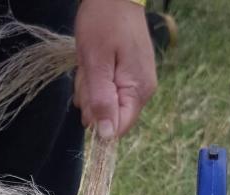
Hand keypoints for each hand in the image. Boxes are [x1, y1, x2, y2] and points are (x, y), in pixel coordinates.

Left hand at [74, 0, 156, 137]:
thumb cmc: (103, 23)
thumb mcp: (96, 62)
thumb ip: (101, 100)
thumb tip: (106, 135)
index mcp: (138, 91)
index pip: (117, 128)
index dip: (97, 120)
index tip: (87, 97)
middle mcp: (142, 91)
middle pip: (109, 116)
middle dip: (91, 99)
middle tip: (88, 73)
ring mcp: (136, 82)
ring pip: (105, 102)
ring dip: (90, 87)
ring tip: (91, 62)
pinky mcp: (128, 74)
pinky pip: (107, 88)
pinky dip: (95, 79)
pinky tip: (94, 62)